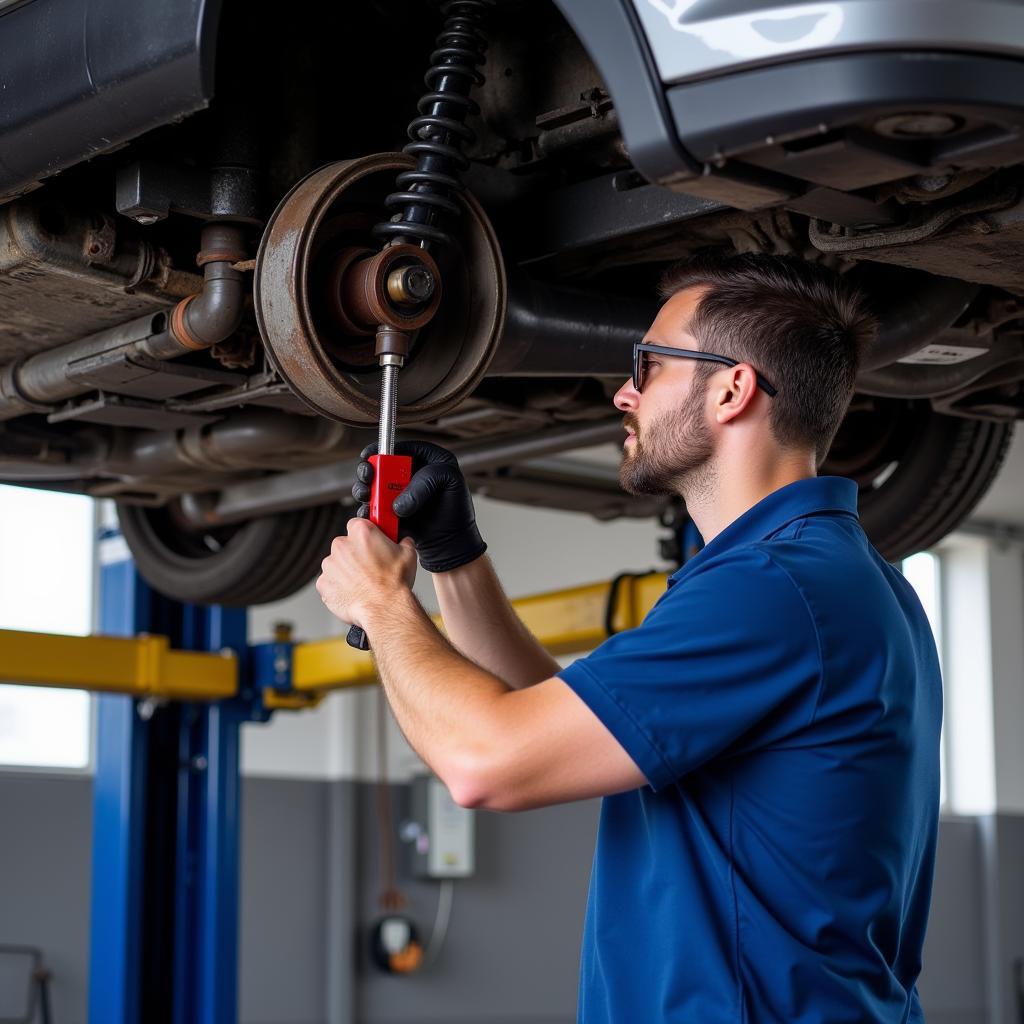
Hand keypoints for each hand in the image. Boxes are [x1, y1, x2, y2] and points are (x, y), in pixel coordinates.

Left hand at [316, 518, 416, 627]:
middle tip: (371, 566)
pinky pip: (329, 582)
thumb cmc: (393, 584)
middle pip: (345, 544)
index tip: (371, 541)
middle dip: (356, 553)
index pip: (358, 523)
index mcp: (361, 532)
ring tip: (364, 582)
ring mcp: (330, 565)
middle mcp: (341, 545)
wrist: (384, 610)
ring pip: (337, 564)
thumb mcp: (408, 554)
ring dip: (347, 570)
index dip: (366, 534)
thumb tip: (403, 541)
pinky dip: (338, 586)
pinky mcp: (323, 583)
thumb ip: (402, 541)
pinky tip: (354, 592)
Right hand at [353, 440, 486, 572]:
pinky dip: (368, 510)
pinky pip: (374, 507)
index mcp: (425, 458)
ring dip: (365, 490)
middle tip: (367, 477)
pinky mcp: (390, 510)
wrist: (451, 541)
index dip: (382, 449)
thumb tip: (397, 503)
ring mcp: (397, 492)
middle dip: (368, 470)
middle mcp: (408, 474)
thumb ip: (424, 483)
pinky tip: (370, 513)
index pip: (400, 448)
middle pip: (380, 465)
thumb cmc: (456, 509)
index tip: (370, 455)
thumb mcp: (448, 481)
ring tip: (367, 496)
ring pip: (373, 486)